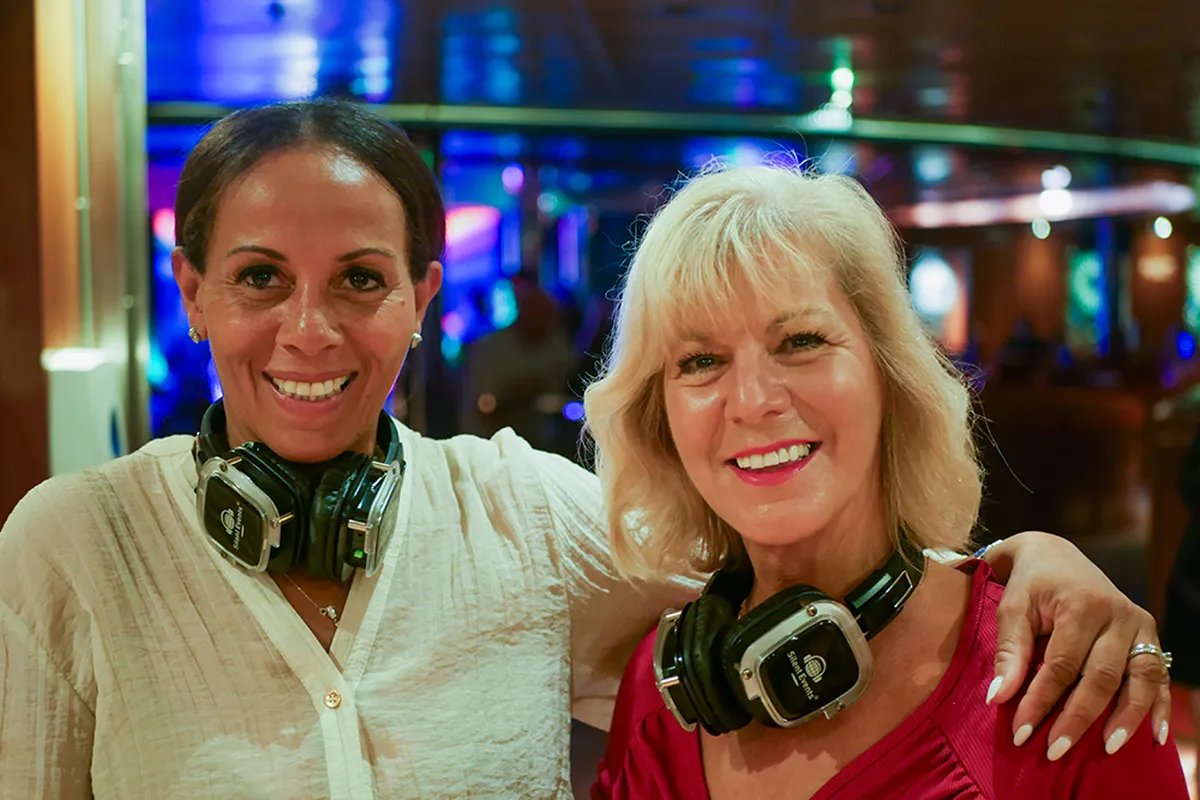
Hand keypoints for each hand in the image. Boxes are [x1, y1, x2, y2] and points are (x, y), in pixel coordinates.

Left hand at [984, 531, 1170, 758]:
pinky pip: (1159, 675)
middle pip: (1101, 676)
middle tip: (1054, 750)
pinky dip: (1158, 706)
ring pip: (1139, 679)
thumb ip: (1009, 651)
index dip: (1041, 701)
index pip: (1061, 664)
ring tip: (1106, 749)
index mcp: (1081, 604)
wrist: (1055, 555)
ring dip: (1126, 718)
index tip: (1021, 731)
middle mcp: (1117, 614)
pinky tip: (1153, 736)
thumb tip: (998, 698)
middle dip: (1078, 717)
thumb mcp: (1011, 608)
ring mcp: (1138, 624)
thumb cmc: (1030, 584)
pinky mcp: (1149, 635)